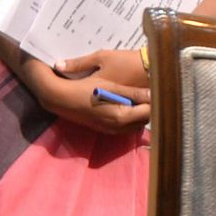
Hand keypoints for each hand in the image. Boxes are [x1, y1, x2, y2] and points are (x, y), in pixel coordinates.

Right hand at [20, 53, 150, 133]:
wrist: (60, 99)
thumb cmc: (85, 88)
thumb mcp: (111, 86)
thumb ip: (134, 93)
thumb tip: (154, 94)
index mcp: (122, 116)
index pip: (149, 112)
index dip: (154, 101)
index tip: (155, 90)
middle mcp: (118, 127)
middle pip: (143, 121)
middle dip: (147, 108)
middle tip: (146, 92)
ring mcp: (111, 130)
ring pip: (134, 125)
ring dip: (138, 114)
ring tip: (135, 97)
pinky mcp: (104, 129)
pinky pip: (124, 127)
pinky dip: (128, 118)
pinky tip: (123, 104)